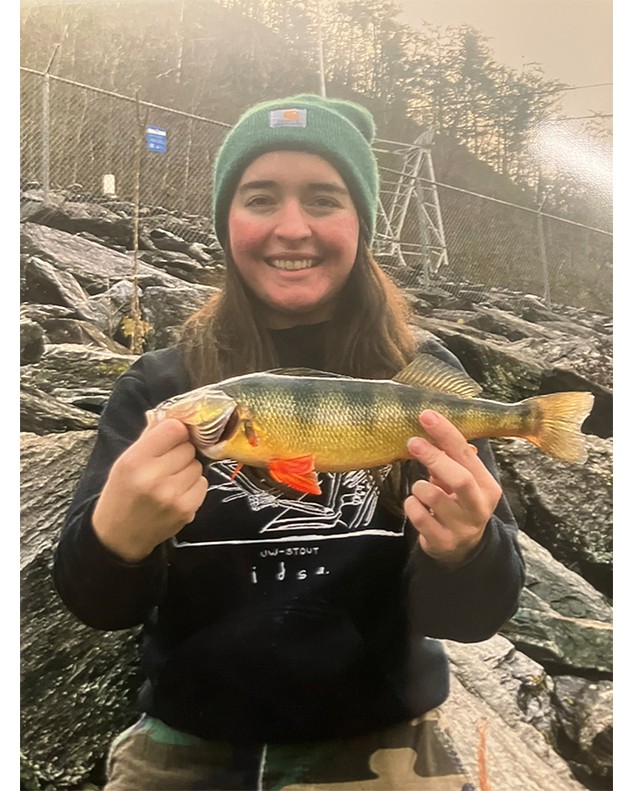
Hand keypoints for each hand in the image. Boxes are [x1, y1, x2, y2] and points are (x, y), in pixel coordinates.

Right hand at [92, 419, 207, 562]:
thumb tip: (173, 414)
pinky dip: (194, 486)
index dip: (176, 431)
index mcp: (135, 460)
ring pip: (197, 465)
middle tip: (166, 463)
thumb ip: (149, 437)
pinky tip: (177, 493)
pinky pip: (203, 484)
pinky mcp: (186, 510)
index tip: (170, 438)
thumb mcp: (125, 462)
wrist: (119, 537)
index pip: (173, 429)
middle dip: (181, 452)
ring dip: (188, 469)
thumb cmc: (122, 493)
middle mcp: (154, 477)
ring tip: (170, 480)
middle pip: (188, 447)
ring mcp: (172, 496)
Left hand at [404, 410, 501, 569]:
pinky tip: (416, 504)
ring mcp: (461, 527)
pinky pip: (418, 516)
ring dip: (419, 486)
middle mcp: (478, 507)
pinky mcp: (442, 542)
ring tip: (420, 488)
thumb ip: (453, 459)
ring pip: (432, 496)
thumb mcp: (464, 482)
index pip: (468, 455)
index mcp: (487, 487)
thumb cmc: (460, 504)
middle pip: (459, 478)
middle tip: (412, 442)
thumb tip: (433, 427)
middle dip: (434, 457)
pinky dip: (411, 504)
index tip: (427, 416)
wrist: (463, 550)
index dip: (447, 433)